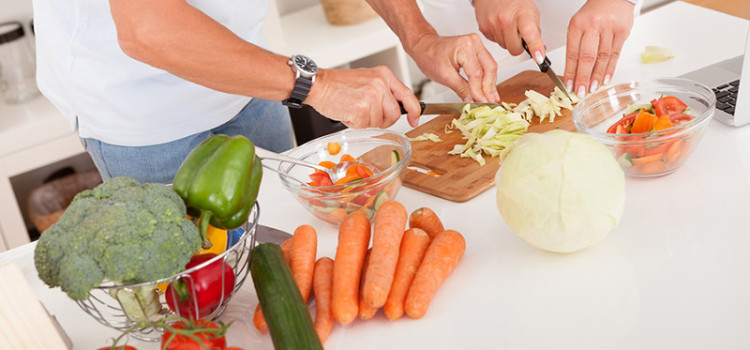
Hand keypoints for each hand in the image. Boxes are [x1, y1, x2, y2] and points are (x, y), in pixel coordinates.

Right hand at [305, 67, 420, 128]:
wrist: (318, 85)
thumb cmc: (338, 85)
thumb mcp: (367, 80)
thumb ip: (383, 92)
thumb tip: (396, 109)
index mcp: (384, 75)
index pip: (407, 95)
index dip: (414, 110)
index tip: (415, 119)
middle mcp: (380, 84)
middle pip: (395, 114)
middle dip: (382, 120)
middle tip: (367, 115)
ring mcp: (372, 96)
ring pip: (379, 122)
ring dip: (366, 122)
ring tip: (353, 109)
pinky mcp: (362, 108)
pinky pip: (365, 125)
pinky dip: (355, 124)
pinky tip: (348, 112)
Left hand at [408, 32, 499, 102]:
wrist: (425, 46)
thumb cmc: (430, 56)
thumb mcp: (444, 76)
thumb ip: (461, 89)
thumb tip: (472, 101)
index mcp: (464, 46)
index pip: (476, 73)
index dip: (479, 91)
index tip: (481, 103)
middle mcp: (474, 42)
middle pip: (489, 68)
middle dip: (489, 88)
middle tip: (490, 103)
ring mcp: (477, 44)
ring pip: (490, 67)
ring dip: (490, 84)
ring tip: (491, 99)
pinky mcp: (477, 49)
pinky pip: (486, 65)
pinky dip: (487, 78)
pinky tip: (488, 90)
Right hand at [473, 0, 544, 61]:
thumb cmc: (514, 1)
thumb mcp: (530, 12)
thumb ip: (535, 32)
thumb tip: (538, 51)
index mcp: (521, 14)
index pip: (529, 33)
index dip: (535, 46)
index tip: (539, 57)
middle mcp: (505, 20)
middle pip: (514, 49)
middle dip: (518, 46)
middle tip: (519, 35)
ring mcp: (493, 25)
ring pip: (504, 47)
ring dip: (508, 40)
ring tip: (508, 26)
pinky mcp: (483, 29)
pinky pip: (495, 42)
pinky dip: (499, 37)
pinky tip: (500, 26)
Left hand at [563, 0, 634, 96]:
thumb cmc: (593, 13)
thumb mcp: (578, 25)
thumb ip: (575, 45)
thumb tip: (572, 72)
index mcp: (577, 25)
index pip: (572, 53)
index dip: (570, 72)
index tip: (568, 85)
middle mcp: (593, 26)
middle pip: (587, 57)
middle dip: (583, 77)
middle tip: (581, 92)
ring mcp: (609, 29)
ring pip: (602, 57)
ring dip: (597, 76)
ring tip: (593, 89)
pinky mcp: (622, 32)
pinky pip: (615, 54)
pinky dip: (610, 69)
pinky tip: (605, 79)